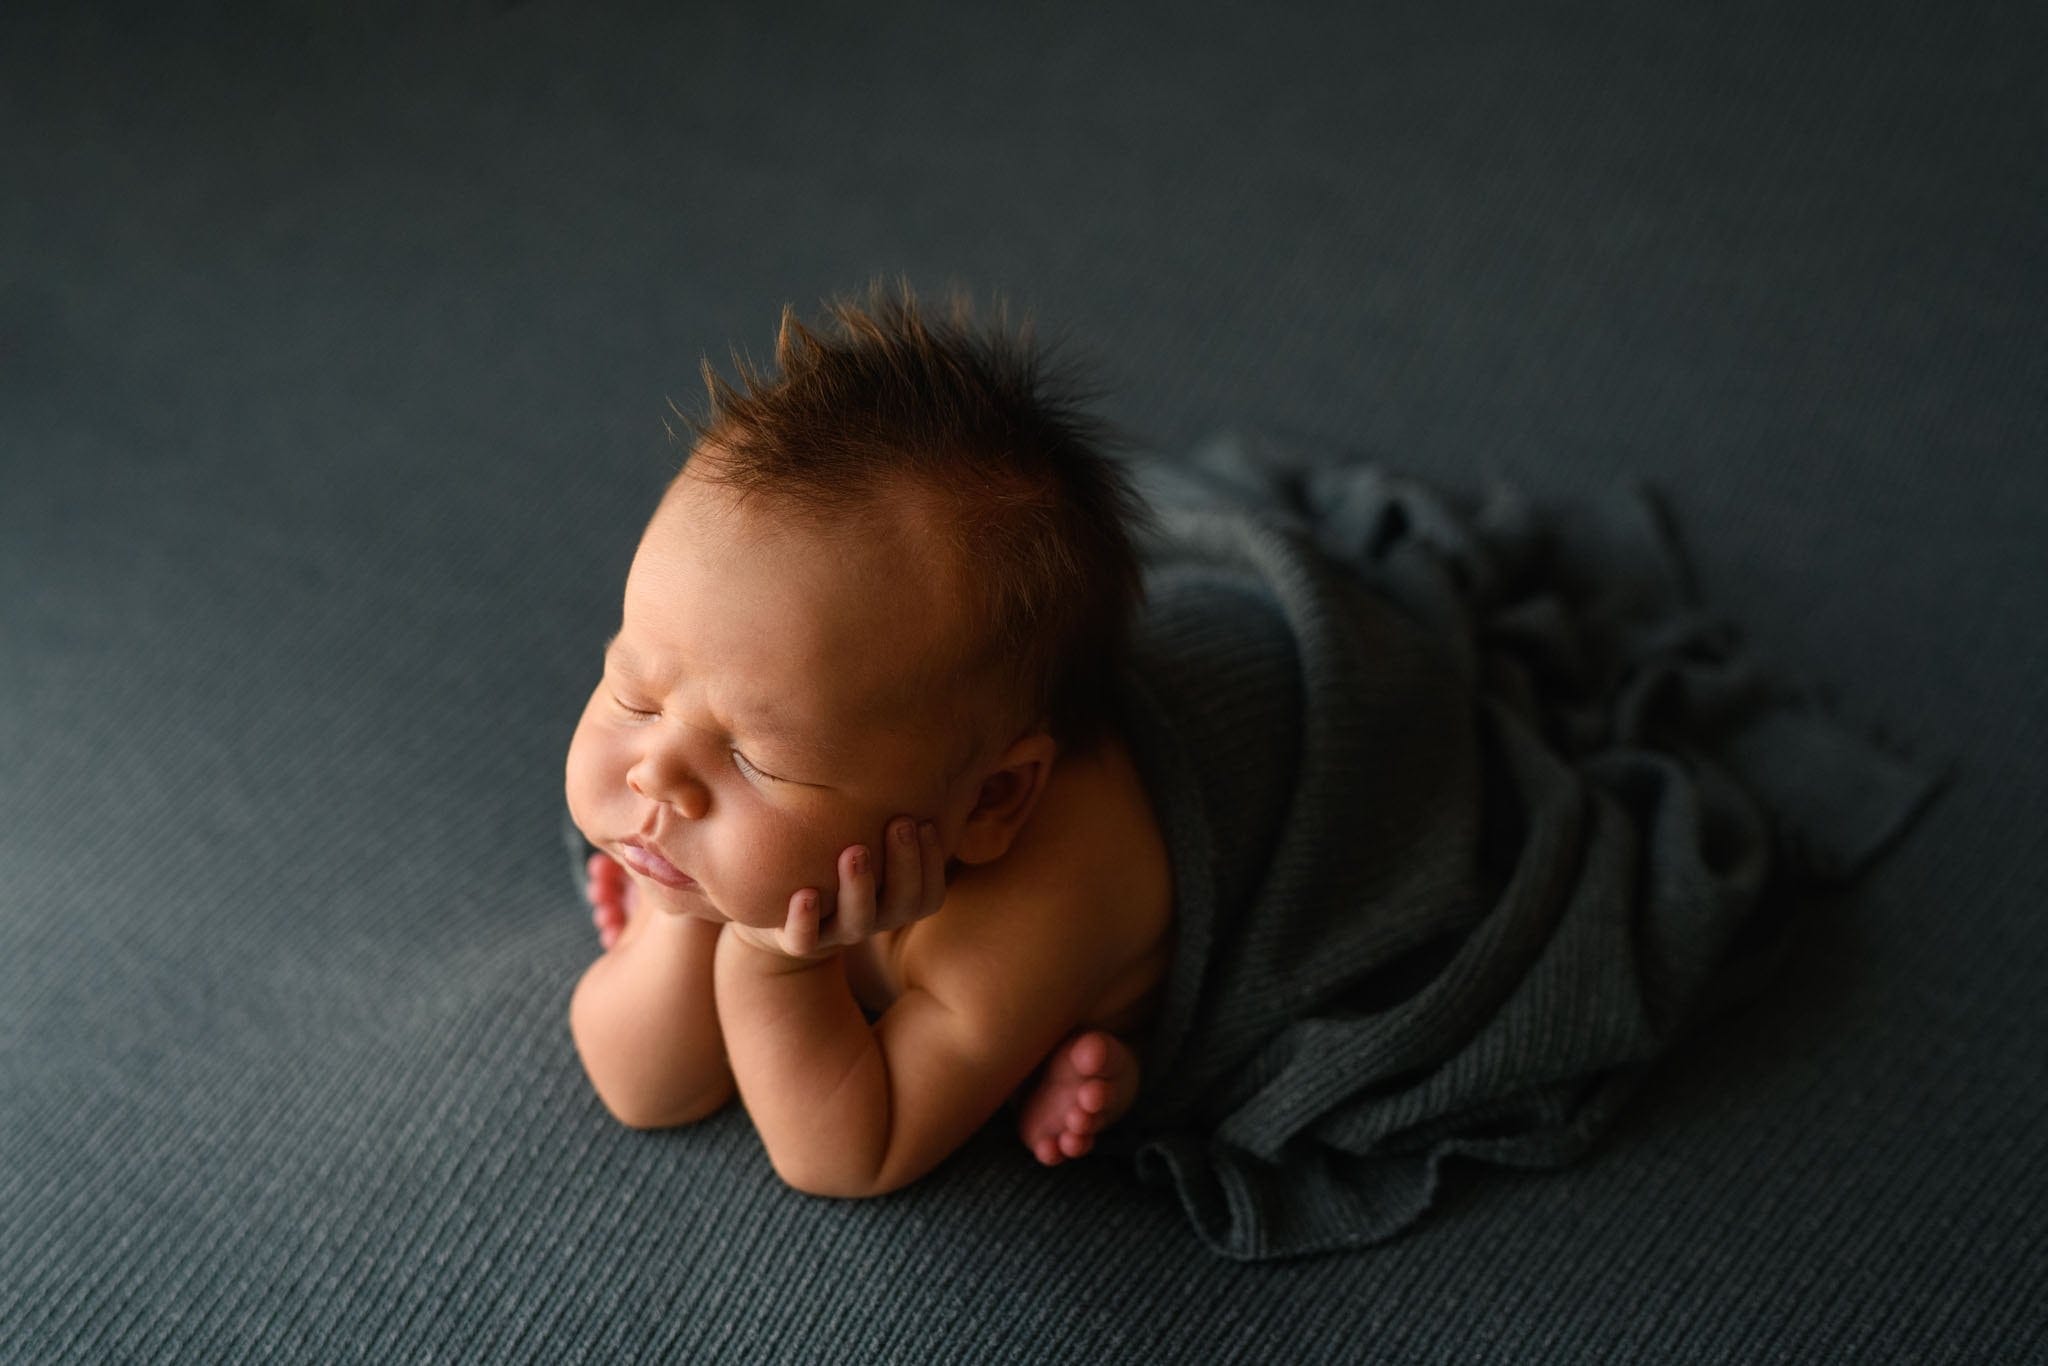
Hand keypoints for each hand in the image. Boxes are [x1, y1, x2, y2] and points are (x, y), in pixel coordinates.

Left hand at [727, 817, 946, 961]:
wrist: (777, 910)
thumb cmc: (831, 862)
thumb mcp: (862, 841)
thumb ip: (886, 816)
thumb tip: (916, 759)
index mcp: (894, 902)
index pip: (928, 893)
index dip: (932, 862)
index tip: (925, 822)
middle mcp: (872, 919)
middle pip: (903, 905)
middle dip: (904, 864)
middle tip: (900, 823)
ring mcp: (835, 932)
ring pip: (857, 921)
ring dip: (859, 886)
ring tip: (854, 850)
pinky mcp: (797, 941)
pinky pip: (804, 941)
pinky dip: (805, 920)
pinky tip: (806, 894)